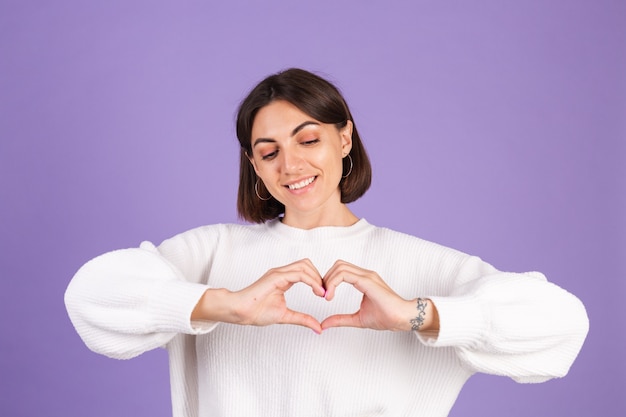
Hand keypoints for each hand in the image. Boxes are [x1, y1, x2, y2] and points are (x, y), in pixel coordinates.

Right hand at [192, 259, 324, 332]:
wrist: (240, 311)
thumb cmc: (256, 312)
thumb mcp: (286, 316)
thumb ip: (302, 319)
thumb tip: (318, 328)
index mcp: (283, 279)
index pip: (305, 271)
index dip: (317, 280)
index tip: (324, 295)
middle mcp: (281, 273)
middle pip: (307, 264)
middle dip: (319, 276)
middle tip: (326, 292)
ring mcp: (278, 273)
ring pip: (304, 265)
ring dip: (317, 277)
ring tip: (322, 293)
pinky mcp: (276, 276)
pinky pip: (299, 273)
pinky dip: (311, 281)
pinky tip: (317, 292)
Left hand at [320, 260, 416, 330]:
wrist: (402, 319)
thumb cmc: (386, 317)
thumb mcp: (357, 319)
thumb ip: (340, 319)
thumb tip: (324, 324)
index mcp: (363, 280)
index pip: (341, 270)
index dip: (329, 280)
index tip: (324, 296)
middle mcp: (365, 274)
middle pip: (338, 265)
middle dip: (326, 278)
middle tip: (322, 294)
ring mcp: (367, 276)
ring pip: (340, 267)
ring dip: (328, 280)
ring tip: (326, 296)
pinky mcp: (368, 281)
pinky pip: (345, 274)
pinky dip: (333, 283)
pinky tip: (330, 296)